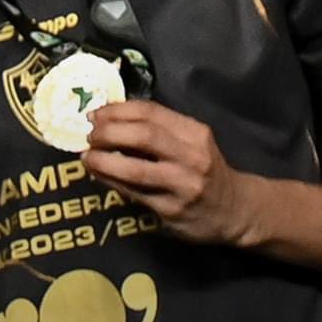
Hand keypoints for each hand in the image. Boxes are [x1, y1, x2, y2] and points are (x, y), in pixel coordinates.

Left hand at [82, 100, 258, 246]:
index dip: (117, 110)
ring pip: (135, 169)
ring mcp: (183, 185)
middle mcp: (192, 156)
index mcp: (195, 133)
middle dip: (108, 132)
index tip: (95, 114)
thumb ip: (157, 131)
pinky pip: (134, 193)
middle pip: (143, 136)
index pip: (150, 112)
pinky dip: (111, 181)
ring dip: (103, 161)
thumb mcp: (190, 144)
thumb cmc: (204, 170)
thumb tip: (107, 120)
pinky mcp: (172, 210)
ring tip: (87, 157)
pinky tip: (99, 175)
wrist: (234, 210)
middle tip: (89, 136)